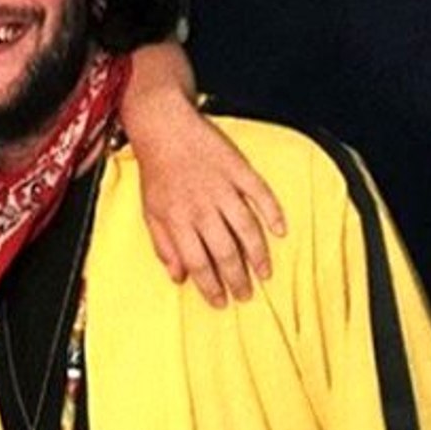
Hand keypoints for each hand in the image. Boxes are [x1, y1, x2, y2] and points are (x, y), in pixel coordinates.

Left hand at [132, 97, 285, 306]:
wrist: (164, 126)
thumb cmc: (156, 171)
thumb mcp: (150, 211)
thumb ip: (163, 245)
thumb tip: (178, 277)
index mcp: (177, 219)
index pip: (198, 262)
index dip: (210, 286)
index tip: (221, 302)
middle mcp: (201, 206)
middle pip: (225, 251)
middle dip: (237, 279)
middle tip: (246, 295)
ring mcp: (222, 187)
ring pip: (245, 228)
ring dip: (258, 254)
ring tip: (264, 274)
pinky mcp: (238, 168)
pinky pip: (260, 193)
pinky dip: (272, 212)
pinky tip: (280, 230)